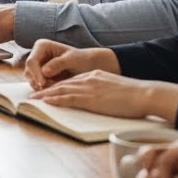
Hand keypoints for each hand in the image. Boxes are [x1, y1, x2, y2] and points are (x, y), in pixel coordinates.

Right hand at [23, 39, 119, 89]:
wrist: (87, 66)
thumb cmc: (81, 59)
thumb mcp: (72, 59)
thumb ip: (58, 64)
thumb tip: (45, 71)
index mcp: (42, 46)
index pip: (31, 61)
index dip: (35, 73)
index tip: (43, 84)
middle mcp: (37, 55)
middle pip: (28, 71)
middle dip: (38, 82)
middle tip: (50, 88)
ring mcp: (37, 66)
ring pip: (31, 79)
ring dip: (41, 86)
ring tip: (55, 86)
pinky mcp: (40, 76)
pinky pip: (37, 85)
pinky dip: (44, 89)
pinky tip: (54, 88)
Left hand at [28, 70, 177, 119]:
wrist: (143, 94)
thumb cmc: (135, 95)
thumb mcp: (116, 88)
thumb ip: (104, 91)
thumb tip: (101, 99)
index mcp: (95, 75)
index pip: (71, 80)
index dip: (58, 85)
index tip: (48, 89)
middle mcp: (88, 78)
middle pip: (62, 83)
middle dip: (46, 88)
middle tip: (34, 93)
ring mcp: (89, 87)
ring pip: (61, 89)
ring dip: (45, 94)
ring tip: (33, 98)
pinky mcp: (90, 98)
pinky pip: (68, 98)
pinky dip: (55, 99)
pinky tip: (46, 101)